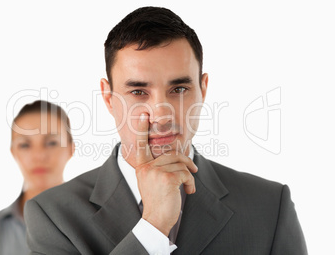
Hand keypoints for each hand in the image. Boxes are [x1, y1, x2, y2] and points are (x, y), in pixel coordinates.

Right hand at [135, 113, 197, 236]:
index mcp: (142, 166)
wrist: (156, 219)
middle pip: (172, 154)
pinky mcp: (167, 178)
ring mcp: (155, 172)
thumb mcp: (153, 181)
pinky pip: (185, 174)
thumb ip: (158, 167)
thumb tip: (176, 156)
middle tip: (193, 171)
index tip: (143, 115)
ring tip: (188, 187)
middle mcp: (146, 167)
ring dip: (189, 176)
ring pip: (181, 164)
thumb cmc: (158, 200)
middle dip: (186, 161)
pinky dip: (191, 183)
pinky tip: (189, 191)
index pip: (141, 145)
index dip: (142, 129)